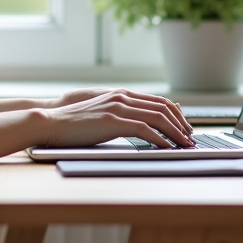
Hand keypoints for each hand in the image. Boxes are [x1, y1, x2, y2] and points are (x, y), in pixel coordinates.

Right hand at [41, 88, 193, 148]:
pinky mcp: (113, 121)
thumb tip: (141, 126)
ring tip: (185, 145)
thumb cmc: (74, 124)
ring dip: (176, 133)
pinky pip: (145, 129)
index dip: (176, 115)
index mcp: (121, 94)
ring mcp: (118, 107)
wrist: (51, 123)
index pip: (159, 101)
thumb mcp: (101, 115)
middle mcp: (123, 97)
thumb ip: (121, 115)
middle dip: (181, 124)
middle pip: (163, 108)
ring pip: (158, 117)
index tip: (185, 129)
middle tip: (191, 138)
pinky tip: (167, 148)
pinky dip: (161, 139)